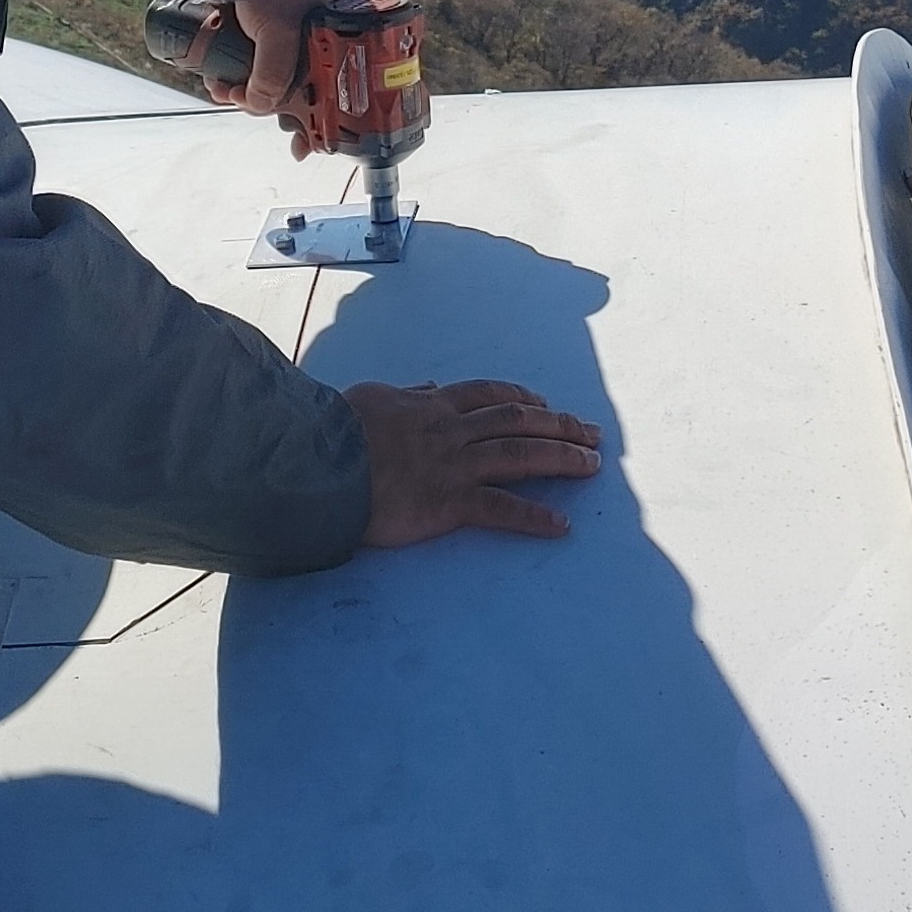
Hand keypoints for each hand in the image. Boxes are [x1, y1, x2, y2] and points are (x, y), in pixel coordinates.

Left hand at [208, 0, 334, 126]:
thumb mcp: (278, 38)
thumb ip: (271, 79)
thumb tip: (259, 106)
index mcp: (327, 43)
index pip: (326, 93)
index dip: (316, 124)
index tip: (303, 147)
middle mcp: (305, 42)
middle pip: (289, 89)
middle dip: (263, 104)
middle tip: (243, 103)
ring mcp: (278, 36)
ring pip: (263, 77)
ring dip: (242, 89)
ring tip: (222, 88)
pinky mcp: (253, 30)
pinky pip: (246, 62)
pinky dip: (231, 72)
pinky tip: (217, 76)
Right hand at [344, 377, 601, 547]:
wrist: (318, 462)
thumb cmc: (335, 431)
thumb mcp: (373, 398)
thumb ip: (405, 394)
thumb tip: (426, 386)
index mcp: (433, 407)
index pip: (490, 395)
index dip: (524, 398)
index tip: (547, 404)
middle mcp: (452, 431)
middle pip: (520, 420)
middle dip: (561, 425)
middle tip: (594, 433)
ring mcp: (454, 465)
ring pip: (521, 455)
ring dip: (562, 458)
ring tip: (594, 466)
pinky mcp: (448, 502)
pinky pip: (501, 508)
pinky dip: (534, 517)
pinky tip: (561, 525)